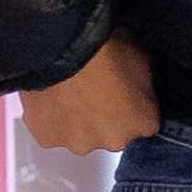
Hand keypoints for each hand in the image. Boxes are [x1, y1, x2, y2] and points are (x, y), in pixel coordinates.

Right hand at [21, 34, 158, 154]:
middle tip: (94, 92)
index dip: (133, 108)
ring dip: (77, 120)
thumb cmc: (104, 50)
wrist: (65, 49)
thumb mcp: (143, 60)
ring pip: (81, 135)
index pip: (143, 124)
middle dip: (105, 118)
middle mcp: (114, 140)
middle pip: (112, 134)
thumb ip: (143, 87)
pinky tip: (52, 97)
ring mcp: (80, 142)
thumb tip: (136, 89)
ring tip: (70, 93)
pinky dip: (52, 118)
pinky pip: (52, 130)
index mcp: (143, 123)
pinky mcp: (48, 138)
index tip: (124, 95)